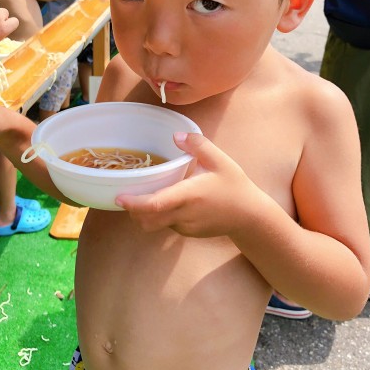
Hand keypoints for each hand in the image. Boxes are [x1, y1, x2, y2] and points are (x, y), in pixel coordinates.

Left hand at [116, 132, 252, 236]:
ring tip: (144, 195)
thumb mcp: (219, 160)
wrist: (250, 216)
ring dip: (144, 213)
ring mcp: (185, 227)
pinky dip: (159, 216)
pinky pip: (166, 225)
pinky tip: (166, 201)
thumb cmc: (234, 185)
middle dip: (132, 210)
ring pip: (155, 224)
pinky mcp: (187, 233)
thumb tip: (175, 136)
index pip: (155, 204)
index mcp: (189, 195)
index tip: (119, 196)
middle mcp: (184, 214)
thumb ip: (197, 145)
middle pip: (147, 220)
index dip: (134, 202)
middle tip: (126, 193)